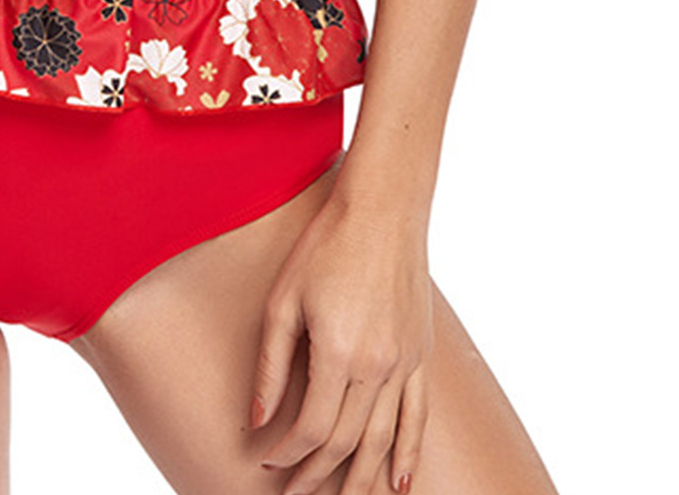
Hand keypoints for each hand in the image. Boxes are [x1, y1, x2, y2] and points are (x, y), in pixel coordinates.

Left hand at [251, 162, 433, 494]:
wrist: (382, 211)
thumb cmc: (324, 246)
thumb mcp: (283, 300)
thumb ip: (271, 365)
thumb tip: (256, 419)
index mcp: (338, 352)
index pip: (312, 428)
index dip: (285, 453)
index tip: (265, 461)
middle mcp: (377, 366)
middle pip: (347, 443)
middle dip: (317, 476)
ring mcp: (405, 363)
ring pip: (384, 441)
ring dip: (361, 479)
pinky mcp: (421, 355)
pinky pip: (418, 418)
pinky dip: (409, 456)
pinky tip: (399, 486)